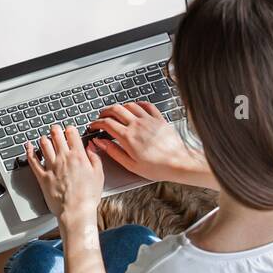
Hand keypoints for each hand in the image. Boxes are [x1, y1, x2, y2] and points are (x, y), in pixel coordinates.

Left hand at [25, 124, 103, 221]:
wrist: (76, 211)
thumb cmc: (88, 196)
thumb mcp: (99, 175)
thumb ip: (95, 158)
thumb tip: (91, 148)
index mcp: (79, 156)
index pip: (71, 133)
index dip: (70, 129)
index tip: (69, 130)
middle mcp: (64, 158)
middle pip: (56, 135)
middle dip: (55, 130)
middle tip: (55, 130)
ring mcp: (51, 167)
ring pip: (44, 144)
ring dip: (44, 139)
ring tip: (45, 138)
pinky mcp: (42, 177)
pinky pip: (33, 161)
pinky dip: (29, 151)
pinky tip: (28, 147)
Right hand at [90, 101, 210, 184]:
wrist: (179, 163)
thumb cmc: (157, 167)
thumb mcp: (130, 164)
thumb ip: (113, 151)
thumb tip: (100, 143)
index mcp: (128, 137)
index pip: (107, 123)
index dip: (96, 123)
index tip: (93, 126)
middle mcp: (137, 125)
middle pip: (115, 110)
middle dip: (105, 111)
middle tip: (101, 117)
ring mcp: (148, 120)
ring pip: (129, 105)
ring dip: (120, 107)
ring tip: (116, 112)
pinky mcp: (159, 119)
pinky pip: (146, 105)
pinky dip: (138, 104)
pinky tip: (135, 107)